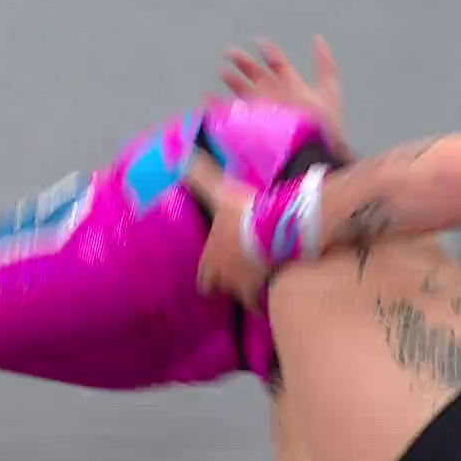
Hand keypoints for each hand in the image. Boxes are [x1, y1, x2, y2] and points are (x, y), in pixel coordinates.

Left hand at [192, 169, 273, 309]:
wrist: (280, 231)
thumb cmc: (247, 214)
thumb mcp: (221, 191)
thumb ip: (201, 177)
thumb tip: (180, 157)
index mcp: (212, 259)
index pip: (203, 278)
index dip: (208, 274)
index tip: (214, 273)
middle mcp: (226, 279)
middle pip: (221, 290)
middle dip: (228, 284)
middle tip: (239, 275)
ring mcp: (248, 289)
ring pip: (245, 297)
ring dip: (251, 289)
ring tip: (263, 279)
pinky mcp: (270, 292)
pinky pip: (267, 302)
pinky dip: (271, 298)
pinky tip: (280, 288)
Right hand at [217, 36, 348, 155]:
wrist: (311, 161)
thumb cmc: (321, 127)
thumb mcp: (328, 93)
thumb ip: (325, 66)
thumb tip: (319, 38)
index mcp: (292, 88)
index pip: (278, 65)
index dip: (269, 52)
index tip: (257, 42)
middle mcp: (276, 99)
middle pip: (257, 76)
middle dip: (244, 63)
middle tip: (228, 52)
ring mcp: (263, 115)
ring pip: (244, 93)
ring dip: (232, 81)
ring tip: (221, 72)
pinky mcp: (250, 131)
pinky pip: (230, 116)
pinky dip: (217, 107)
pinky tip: (208, 98)